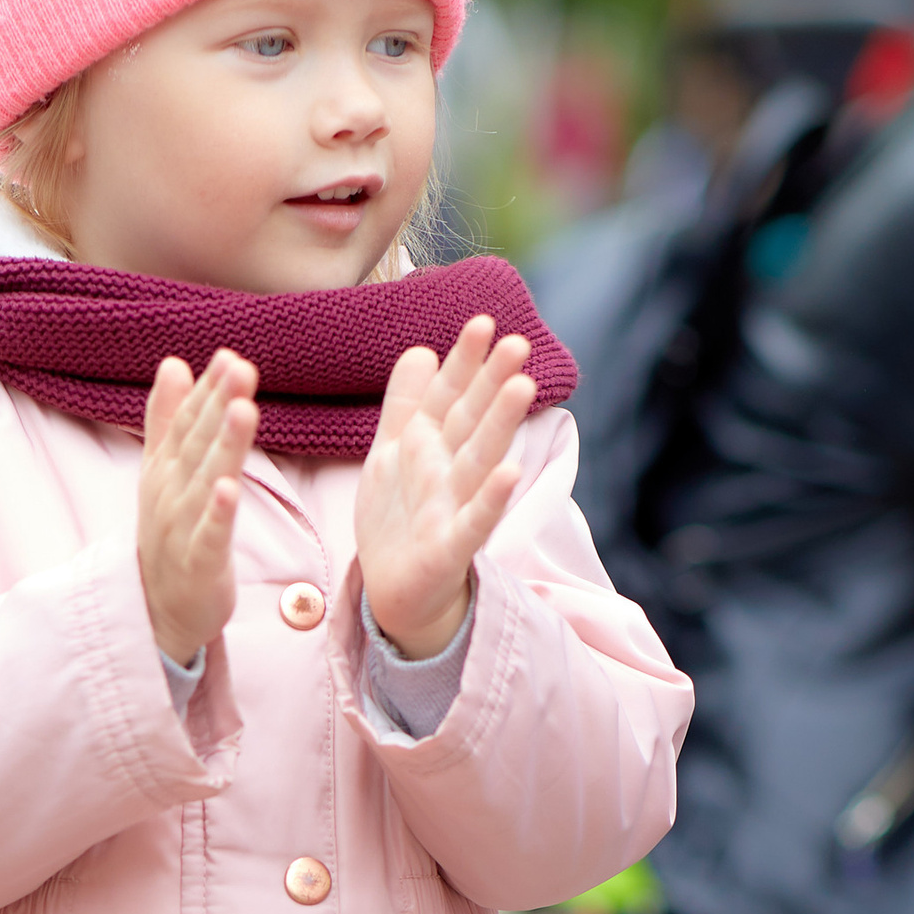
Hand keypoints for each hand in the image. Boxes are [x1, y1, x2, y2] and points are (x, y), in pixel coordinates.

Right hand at [138, 345, 258, 667]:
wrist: (157, 610)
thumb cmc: (170, 535)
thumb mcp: (163, 473)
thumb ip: (167, 419)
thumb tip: (173, 363)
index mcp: (166, 469)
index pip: (187, 423)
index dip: (208, 391)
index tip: (229, 357)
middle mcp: (171, 493)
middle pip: (197, 444)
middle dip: (218, 405)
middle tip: (240, 368)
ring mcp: (182, 529)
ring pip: (206, 482)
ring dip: (224, 446)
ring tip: (242, 410)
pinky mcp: (198, 564)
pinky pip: (209, 535)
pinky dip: (218, 512)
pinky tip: (230, 487)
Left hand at [355, 312, 533, 657]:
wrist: (394, 591)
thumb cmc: (400, 518)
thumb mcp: (392, 453)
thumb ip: (406, 404)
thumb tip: (421, 348)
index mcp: (430, 446)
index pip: (449, 396)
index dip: (463, 362)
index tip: (482, 322)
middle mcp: (448, 472)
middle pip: (472, 422)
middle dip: (492, 383)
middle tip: (518, 343)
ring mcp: (453, 509)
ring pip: (478, 461)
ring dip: (499, 426)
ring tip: (521, 387)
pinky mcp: (449, 548)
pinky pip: (473, 521)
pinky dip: (490, 499)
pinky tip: (510, 472)